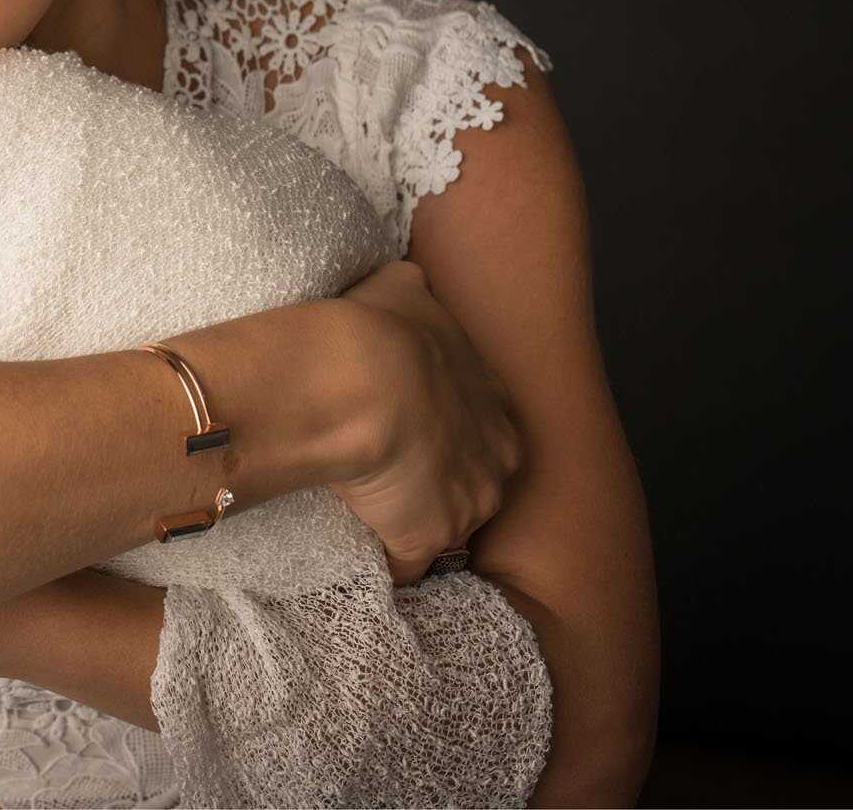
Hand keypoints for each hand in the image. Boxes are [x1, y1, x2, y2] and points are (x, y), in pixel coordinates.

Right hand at [329, 259, 524, 584]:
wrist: (361, 381)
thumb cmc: (383, 329)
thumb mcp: (404, 288)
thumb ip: (413, 295)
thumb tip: (405, 287)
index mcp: (495, 407)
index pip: (480, 431)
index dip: (444, 432)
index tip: (410, 429)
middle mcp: (495, 462)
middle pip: (472, 484)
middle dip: (439, 483)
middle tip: (389, 473)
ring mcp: (466, 508)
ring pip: (444, 525)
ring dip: (412, 523)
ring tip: (367, 513)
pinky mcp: (426, 542)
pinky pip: (406, 564)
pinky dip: (385, 560)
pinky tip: (357, 553)